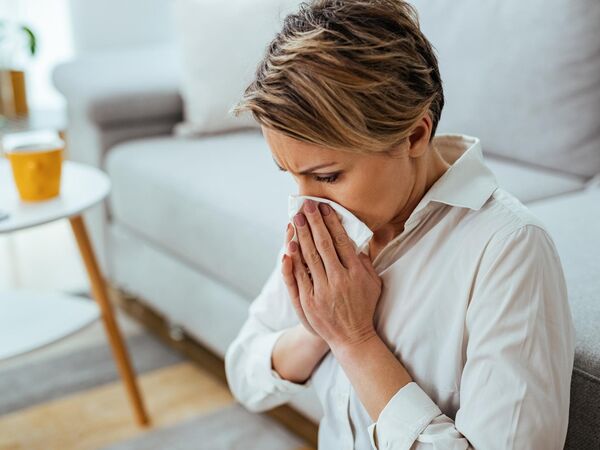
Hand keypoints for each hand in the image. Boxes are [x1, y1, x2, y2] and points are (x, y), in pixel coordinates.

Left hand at [283, 199, 382, 350]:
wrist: (352, 337)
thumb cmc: (363, 306)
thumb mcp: (372, 283)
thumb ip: (364, 262)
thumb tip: (354, 240)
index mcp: (355, 273)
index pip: (341, 241)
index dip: (331, 223)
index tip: (324, 208)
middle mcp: (339, 280)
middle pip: (323, 245)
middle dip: (313, 223)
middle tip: (305, 206)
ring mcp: (322, 291)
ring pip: (309, 258)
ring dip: (301, 236)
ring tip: (295, 220)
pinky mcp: (308, 302)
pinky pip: (298, 277)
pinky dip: (293, 261)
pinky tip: (289, 246)